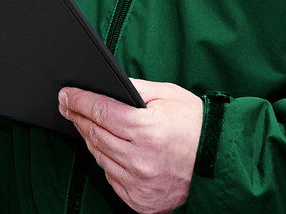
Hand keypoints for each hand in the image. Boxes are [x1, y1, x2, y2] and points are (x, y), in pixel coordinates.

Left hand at [59, 79, 202, 212]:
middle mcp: (140, 160)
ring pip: (100, 157)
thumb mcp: (167, 95)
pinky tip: (106, 148)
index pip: (101, 111)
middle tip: (67, 105)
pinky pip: (112, 178)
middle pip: (96, 134)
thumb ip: (135, 89)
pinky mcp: (141, 201)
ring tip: (84, 123)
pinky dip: (106, 161)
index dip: (80, 100)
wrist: (218, 162)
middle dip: (78, 116)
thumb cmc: (195, 124)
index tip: (66, 94)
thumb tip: (107, 85)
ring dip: (90, 138)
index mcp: (146, 129)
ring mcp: (139, 184)